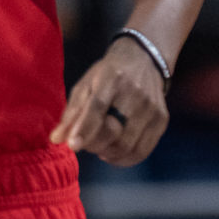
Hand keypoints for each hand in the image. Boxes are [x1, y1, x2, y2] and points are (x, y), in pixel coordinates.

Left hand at [51, 40, 169, 166]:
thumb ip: (71, 113)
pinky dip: (124, 159)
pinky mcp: (161, 119)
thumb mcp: (86, 85)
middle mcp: (135, 92)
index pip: (98, 106)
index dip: (85, 128)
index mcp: (112, 78)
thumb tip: (57, 140)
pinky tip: (114, 153)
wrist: (145, 59)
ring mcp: (151, 107)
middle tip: (86, 142)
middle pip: (113, 132)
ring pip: (126, 146)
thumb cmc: (108, 75)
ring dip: (107, 153)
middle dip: (93, 144)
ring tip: (100, 146)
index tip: (72, 145)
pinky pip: (141, 151)